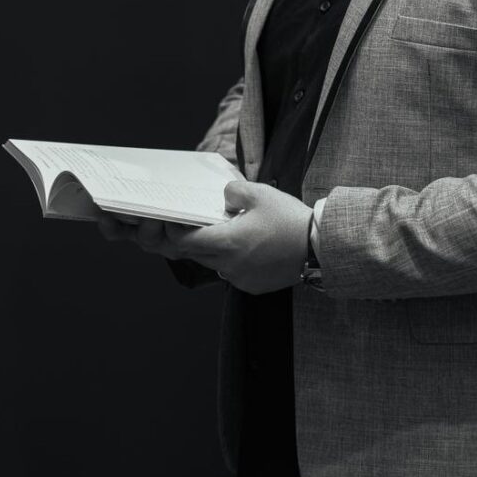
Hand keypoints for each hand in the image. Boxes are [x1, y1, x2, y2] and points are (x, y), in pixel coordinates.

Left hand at [98, 182, 313, 294]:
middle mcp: (226, 265)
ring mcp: (238, 278)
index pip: (179, 241)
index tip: (154, 217)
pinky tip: (234, 240)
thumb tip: (220, 196)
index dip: (162, 230)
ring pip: (207, 261)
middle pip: (187, 253)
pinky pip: (227, 269)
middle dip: (169, 239)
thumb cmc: (291, 221)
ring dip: (199, 246)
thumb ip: (232, 191)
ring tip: (197, 225)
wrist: (322, 249)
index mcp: (224, 243)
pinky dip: (223, 255)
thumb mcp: (260, 194)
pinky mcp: (251, 285)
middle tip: (154, 223)